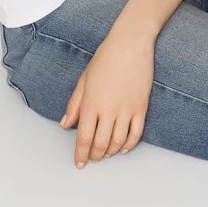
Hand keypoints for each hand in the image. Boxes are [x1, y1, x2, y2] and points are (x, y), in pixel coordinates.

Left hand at [60, 23, 154, 167]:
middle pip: (100, 144)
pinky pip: (136, 134)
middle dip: (94, 155)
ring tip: (105, 153)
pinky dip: (129, 145)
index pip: (84, 138)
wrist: (131, 43)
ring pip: (118, 142)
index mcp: (91, 103)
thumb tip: (66, 125)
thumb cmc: (106, 57)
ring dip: (110, 152)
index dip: (80, 154)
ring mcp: (127, 109)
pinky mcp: (141, 107)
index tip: (79, 163)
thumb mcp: (84, 79)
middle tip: (92, 159)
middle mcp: (109, 109)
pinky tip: (123, 148)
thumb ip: (74, 104)